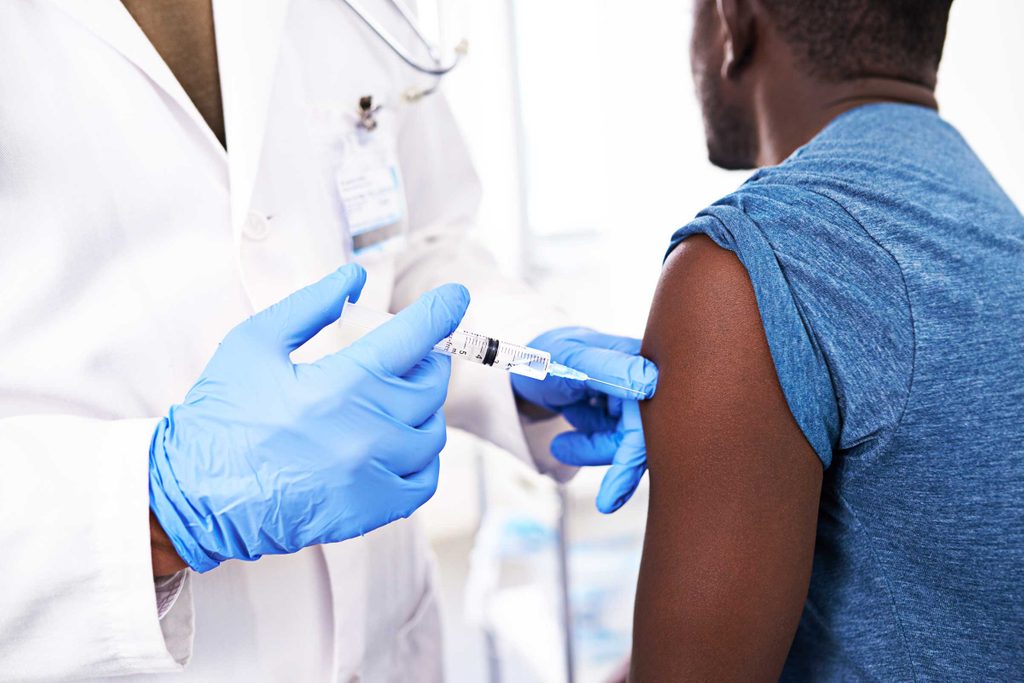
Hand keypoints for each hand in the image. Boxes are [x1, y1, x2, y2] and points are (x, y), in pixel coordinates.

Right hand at [148, 265, 468, 571]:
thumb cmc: (219, 416)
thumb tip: (353, 279)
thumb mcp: (254, 343)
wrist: (195, 496)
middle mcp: (366, 434)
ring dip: (421, 408)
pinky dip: (420, 456)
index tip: (455, 296)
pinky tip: (396, 441)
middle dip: (424, 361)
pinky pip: (425, 479)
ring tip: (391, 398)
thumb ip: (309, 306)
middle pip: (429, 385)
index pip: (412, 339)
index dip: (440, 311)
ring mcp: (372, 477)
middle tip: (405, 355)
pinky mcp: (370, 511)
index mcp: (339, 386)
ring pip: (432, 431)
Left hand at [511, 328, 656, 512]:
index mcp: (641, 360)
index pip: (649, 415)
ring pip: (626, 440)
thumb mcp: (572, 360)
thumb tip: (651, 383)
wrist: (522, 364)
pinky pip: (614, 438)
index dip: (635, 454)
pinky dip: (590, 443)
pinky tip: (567, 434)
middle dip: (617, 461)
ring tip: (560, 446)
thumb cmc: (547, 356)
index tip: (614, 496)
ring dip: (595, 449)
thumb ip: (610, 370)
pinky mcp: (618, 411)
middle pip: (642, 432)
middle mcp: (643, 378)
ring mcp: (630, 396)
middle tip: (605, 501)